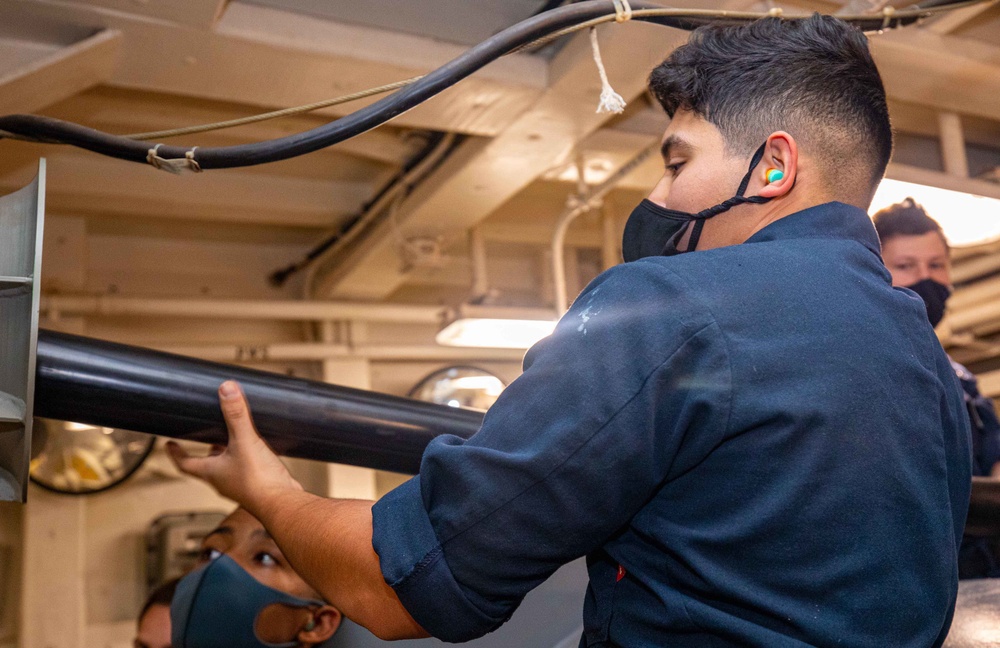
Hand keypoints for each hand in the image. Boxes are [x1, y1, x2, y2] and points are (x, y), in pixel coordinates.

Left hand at [167, 380, 302, 510]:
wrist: (281, 501)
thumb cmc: (258, 481)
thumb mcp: (244, 441)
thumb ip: (236, 415)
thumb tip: (226, 390)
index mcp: (211, 472)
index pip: (185, 463)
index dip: (175, 453)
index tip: (168, 444)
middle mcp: (222, 480)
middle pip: (207, 463)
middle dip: (207, 447)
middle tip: (207, 432)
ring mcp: (240, 484)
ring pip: (228, 465)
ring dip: (229, 451)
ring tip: (235, 434)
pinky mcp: (257, 484)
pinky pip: (247, 468)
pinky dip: (249, 457)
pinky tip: (259, 449)